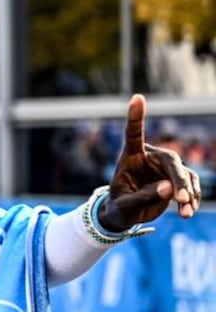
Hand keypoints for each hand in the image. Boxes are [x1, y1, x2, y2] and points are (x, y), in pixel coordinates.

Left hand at [99, 94, 201, 231]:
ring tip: (186, 213)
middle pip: (172, 161)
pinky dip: (193, 198)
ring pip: (185, 174)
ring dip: (189, 193)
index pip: (133, 134)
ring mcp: (165, 168)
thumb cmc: (119, 207)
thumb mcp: (124, 205)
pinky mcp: (176, 179)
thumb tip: (169, 189)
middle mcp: (150, 158)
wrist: (126, 215)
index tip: (137, 97)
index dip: (136, 116)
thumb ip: (143, 197)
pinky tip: (189, 211)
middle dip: (179, 180)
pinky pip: (191, 184)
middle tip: (182, 199)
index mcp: (130, 157)